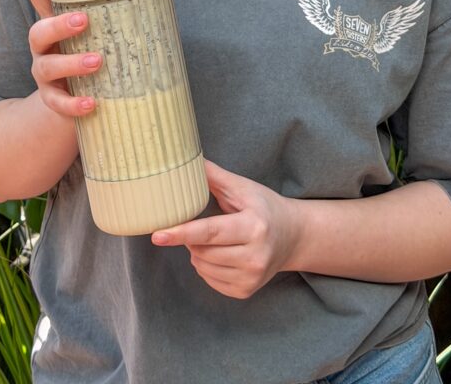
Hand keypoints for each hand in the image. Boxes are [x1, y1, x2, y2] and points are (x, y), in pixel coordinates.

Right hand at [25, 0, 101, 117]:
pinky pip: (57, 102)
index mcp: (56, 21)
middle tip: (84, 20)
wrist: (74, 100)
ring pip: (47, 66)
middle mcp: (45, 46)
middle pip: (38, 30)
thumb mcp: (105, 30)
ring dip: (71, 63)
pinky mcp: (52, 98)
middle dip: (58, 24)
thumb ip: (132, 8)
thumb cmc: (94, 53)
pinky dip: (73, 104)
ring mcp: (45, 72)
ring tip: (98, 61)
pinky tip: (91, 103)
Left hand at [151, 161, 300, 299]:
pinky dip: (207, 266)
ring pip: (202, 266)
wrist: (293, 237)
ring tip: (217, 239)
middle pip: (201, 250)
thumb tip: (186, 159)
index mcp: (254, 227)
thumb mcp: (243, 188)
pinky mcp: (246, 291)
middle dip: (192, 237)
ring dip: (198, 252)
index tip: (157, 235)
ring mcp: (251, 277)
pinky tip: (222, 253)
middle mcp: (255, 256)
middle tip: (205, 224)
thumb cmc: (264, 207)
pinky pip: (209, 280)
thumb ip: (214, 176)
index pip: (210, 232)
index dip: (181, 233)